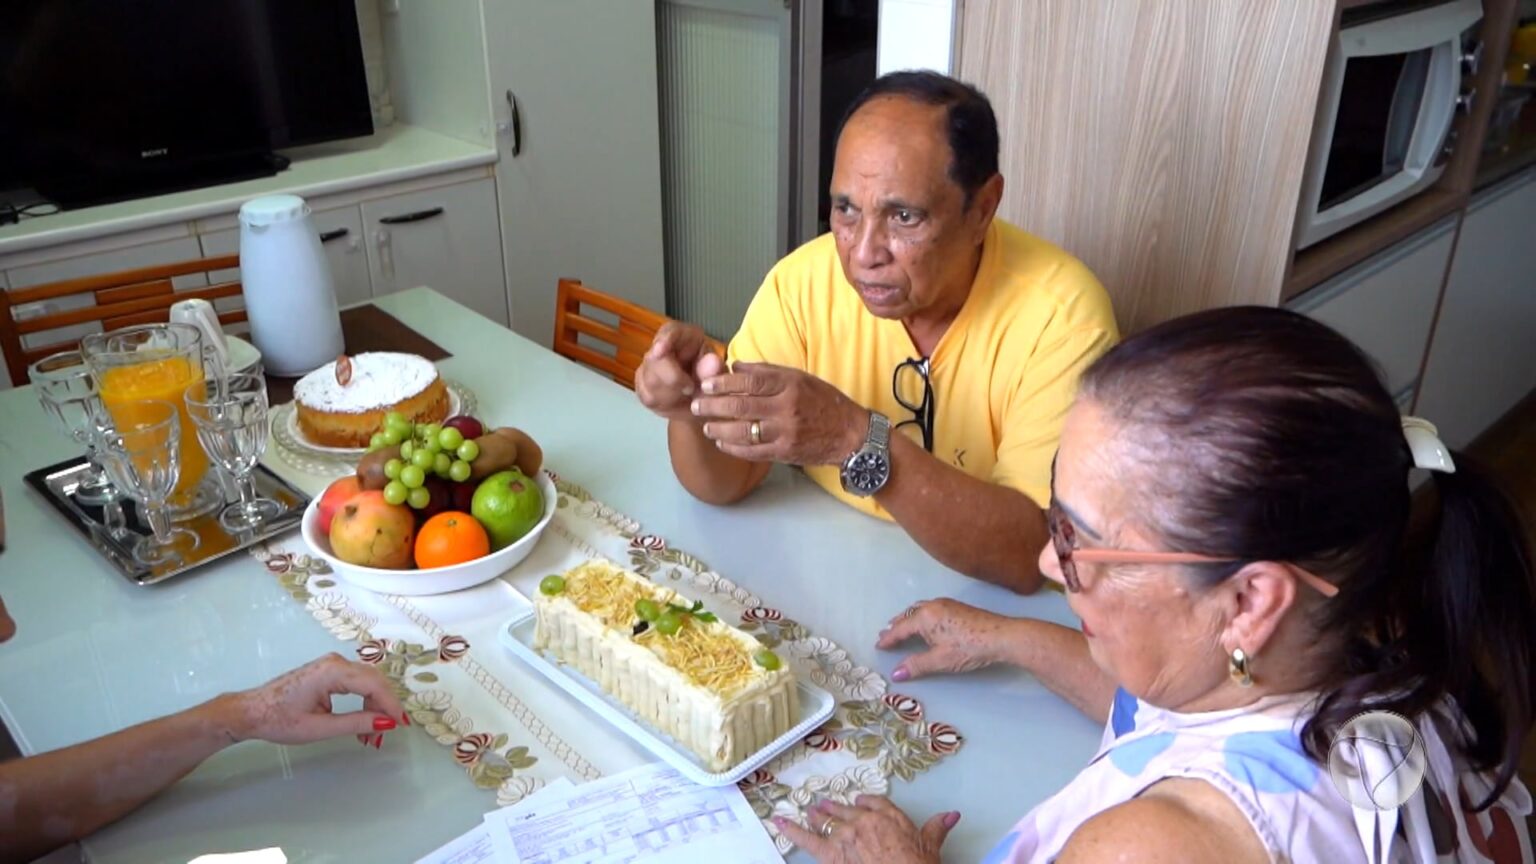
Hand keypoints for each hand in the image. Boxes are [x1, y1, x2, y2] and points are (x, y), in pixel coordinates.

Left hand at [225, 653, 406, 745]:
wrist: (251, 711)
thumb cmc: (279, 720)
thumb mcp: (320, 728)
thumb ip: (356, 724)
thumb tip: (387, 724)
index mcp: (333, 672)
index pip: (374, 685)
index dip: (391, 706)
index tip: (401, 726)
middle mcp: (336, 662)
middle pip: (375, 681)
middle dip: (384, 709)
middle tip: (383, 737)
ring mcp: (333, 665)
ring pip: (368, 682)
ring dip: (375, 707)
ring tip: (371, 736)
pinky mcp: (330, 671)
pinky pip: (357, 683)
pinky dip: (364, 702)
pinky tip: (363, 723)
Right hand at [636, 322, 723, 420]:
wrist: (703, 400)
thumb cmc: (711, 379)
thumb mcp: (719, 373)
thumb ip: (715, 369)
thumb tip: (713, 363)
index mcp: (684, 336)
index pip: (670, 331)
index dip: (664, 340)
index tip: (659, 350)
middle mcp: (662, 347)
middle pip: (654, 358)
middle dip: (671, 377)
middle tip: (690, 389)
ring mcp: (649, 366)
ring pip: (649, 379)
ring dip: (670, 393)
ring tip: (687, 396)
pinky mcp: (642, 384)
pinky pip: (647, 394)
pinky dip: (664, 402)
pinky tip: (676, 401)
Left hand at [692, 363, 865, 465]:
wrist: (850, 435)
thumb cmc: (824, 402)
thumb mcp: (800, 378)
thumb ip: (768, 372)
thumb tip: (735, 367)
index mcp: (790, 385)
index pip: (749, 381)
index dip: (723, 382)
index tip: (706, 384)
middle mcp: (786, 408)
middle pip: (740, 405)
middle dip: (713, 405)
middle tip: (696, 404)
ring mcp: (785, 432)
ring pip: (742, 430)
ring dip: (719, 428)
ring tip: (706, 425)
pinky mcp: (784, 452)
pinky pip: (752, 451)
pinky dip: (733, 447)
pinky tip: (722, 442)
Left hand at [775, 796, 957, 863]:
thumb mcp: (931, 845)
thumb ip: (937, 827)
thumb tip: (952, 815)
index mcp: (888, 817)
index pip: (874, 804)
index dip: (865, 803)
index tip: (859, 802)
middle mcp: (864, 822)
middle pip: (846, 811)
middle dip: (835, 808)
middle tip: (825, 804)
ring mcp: (846, 836)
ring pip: (827, 821)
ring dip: (817, 816)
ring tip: (808, 811)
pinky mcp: (831, 853)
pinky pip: (808, 839)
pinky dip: (791, 830)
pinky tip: (779, 822)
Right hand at [877, 598, 1017, 681]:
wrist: (1001, 636)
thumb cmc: (969, 648)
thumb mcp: (940, 660)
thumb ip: (916, 665)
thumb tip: (896, 673)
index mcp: (925, 617)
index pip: (900, 628)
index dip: (889, 638)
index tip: (878, 644)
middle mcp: (933, 606)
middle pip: (908, 615)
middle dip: (896, 625)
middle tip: (886, 634)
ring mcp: (946, 604)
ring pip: (920, 609)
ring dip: (909, 619)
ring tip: (902, 627)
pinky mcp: (957, 607)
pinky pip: (930, 608)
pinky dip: (921, 616)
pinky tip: (926, 623)